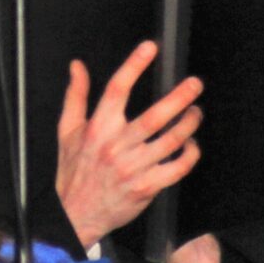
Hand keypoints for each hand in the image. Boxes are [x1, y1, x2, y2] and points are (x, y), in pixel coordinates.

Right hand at [56, 41, 202, 248]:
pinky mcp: (147, 187)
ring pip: (171, 140)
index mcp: (98, 128)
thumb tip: (77, 66)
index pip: (116, 89)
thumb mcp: (68, 131)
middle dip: (179, 97)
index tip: (150, 48)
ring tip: (196, 112)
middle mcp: (117, 146)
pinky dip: (189, 154)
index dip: (134, 65)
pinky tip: (191, 144)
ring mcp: (134, 167)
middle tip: (194, 84)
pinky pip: (177, 167)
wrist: (75, 215)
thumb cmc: (73, 172)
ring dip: (189, 123)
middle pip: (154, 116)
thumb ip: (75, 96)